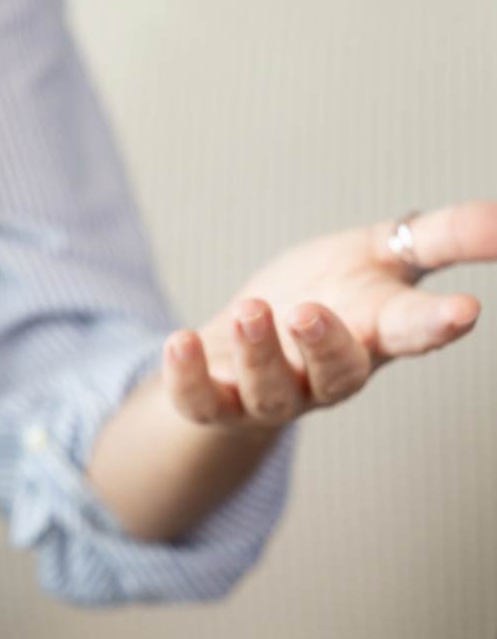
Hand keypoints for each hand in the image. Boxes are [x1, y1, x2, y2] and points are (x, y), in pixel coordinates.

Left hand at [166, 203, 496, 428]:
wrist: (257, 334)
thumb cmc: (334, 290)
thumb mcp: (388, 250)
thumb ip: (448, 235)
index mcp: (376, 334)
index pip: (414, 332)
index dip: (437, 325)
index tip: (462, 312)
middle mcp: (328, 374)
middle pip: (337, 375)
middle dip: (323, 346)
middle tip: (306, 310)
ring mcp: (274, 394)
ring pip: (271, 392)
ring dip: (258, 355)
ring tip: (247, 313)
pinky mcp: (219, 402)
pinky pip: (202, 404)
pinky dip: (187, 378)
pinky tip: (177, 342)